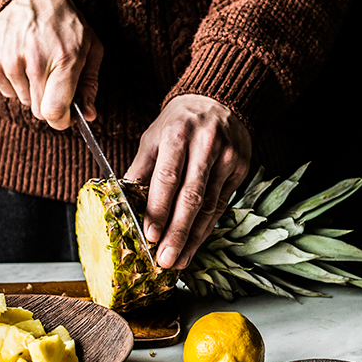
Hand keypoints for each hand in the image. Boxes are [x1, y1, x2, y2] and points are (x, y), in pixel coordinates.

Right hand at [0, 0, 101, 128]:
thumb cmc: (64, 22)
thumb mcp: (90, 46)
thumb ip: (90, 84)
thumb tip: (88, 115)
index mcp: (65, 59)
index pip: (54, 111)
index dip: (61, 121)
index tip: (65, 117)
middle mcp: (35, 62)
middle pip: (39, 111)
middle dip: (49, 102)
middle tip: (54, 80)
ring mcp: (10, 61)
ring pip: (24, 101)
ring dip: (33, 90)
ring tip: (37, 62)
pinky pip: (7, 92)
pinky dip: (15, 83)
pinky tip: (22, 60)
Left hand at [127, 95, 251, 268]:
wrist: (219, 100)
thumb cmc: (179, 123)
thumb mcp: (153, 138)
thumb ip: (140, 170)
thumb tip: (121, 202)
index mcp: (177, 135)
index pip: (168, 178)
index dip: (159, 209)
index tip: (150, 235)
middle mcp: (205, 145)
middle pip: (191, 197)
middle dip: (178, 233)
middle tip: (166, 260)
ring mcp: (227, 158)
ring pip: (210, 206)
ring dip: (194, 238)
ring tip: (179, 261)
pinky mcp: (240, 168)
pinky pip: (222, 204)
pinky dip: (207, 227)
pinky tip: (195, 244)